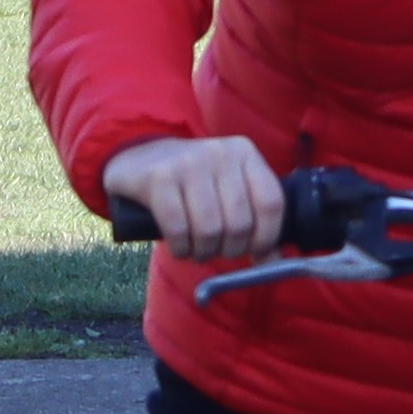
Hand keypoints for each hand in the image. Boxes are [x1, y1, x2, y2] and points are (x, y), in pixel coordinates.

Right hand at [105, 134, 283, 263]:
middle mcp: (219, 153)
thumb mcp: (226, 190)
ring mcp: (188, 163)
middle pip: (239, 222)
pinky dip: (181, 248)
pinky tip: (179, 247)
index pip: (271, 202)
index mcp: (244, 153)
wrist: (139, 159)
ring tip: (197, 250)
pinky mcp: (159, 178)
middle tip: (218, 250)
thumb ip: (253, 219)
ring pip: (209, 229)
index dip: (266, 237)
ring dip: (203, 252)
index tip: (255, 253)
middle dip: (230, 249)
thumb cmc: (192, 185)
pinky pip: (178, 229)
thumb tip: (273, 260)